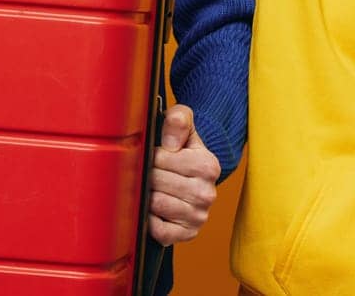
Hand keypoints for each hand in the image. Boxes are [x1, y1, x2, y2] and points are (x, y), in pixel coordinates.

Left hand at [146, 104, 220, 244]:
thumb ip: (179, 120)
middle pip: (156, 182)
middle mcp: (207, 193)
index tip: (155, 156)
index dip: (151, 155)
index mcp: (207, 165)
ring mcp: (198, 216)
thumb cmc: (184, 150)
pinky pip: (159, 231)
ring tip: (153, 189)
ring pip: (155, 204)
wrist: (196, 178)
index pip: (161, 159)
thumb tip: (170, 142)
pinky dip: (152, 221)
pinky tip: (155, 210)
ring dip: (148, 196)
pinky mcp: (188, 234)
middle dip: (147, 175)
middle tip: (149, 173)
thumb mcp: (185, 128)